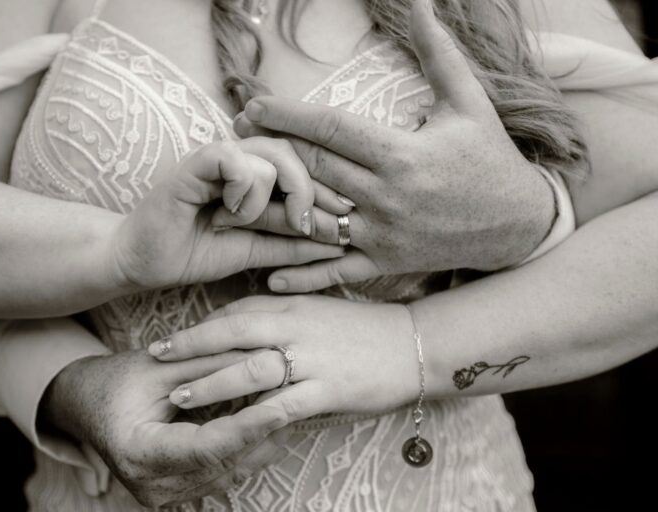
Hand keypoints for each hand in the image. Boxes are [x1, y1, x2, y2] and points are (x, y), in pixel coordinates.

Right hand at [42, 349, 289, 507]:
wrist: (84, 406)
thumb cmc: (114, 381)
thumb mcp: (158, 367)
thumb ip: (208, 365)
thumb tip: (262, 357)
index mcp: (138, 454)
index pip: (207, 446)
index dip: (249, 426)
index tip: (284, 405)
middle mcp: (151, 486)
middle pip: (224, 462)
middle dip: (264, 431)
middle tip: (298, 399)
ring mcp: (164, 496)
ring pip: (230, 471)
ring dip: (262, 441)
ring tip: (293, 407)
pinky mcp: (177, 492)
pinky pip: (222, 472)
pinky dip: (247, 448)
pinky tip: (270, 423)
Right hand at [109, 137, 344, 291]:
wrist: (144, 263)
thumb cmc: (194, 252)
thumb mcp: (255, 251)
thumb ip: (290, 244)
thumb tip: (337, 244)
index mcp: (255, 176)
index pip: (302, 168)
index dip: (325, 192)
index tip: (344, 222)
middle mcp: (240, 161)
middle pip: (293, 153)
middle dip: (310, 190)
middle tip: (309, 222)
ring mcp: (217, 159)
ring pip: (269, 154)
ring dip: (269, 196)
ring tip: (245, 222)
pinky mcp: (194, 163)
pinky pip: (233, 159)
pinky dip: (241, 187)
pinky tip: (229, 212)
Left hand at [147, 295, 417, 421]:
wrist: (415, 343)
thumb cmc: (365, 328)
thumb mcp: (320, 310)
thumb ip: (285, 311)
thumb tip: (248, 316)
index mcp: (293, 305)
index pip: (237, 310)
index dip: (202, 326)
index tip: (174, 337)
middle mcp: (296, 327)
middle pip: (232, 333)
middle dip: (191, 345)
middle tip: (156, 355)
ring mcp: (311, 357)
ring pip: (250, 370)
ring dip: (210, 384)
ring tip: (180, 396)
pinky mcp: (328, 388)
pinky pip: (283, 404)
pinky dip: (253, 416)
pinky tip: (230, 427)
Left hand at [234, 0, 554, 292]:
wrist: (517, 223)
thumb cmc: (489, 158)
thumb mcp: (468, 101)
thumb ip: (439, 52)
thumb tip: (423, 2)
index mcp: (401, 155)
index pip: (331, 129)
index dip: (287, 115)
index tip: (254, 106)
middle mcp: (387, 197)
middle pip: (312, 170)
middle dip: (270, 150)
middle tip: (238, 138)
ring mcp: (383, 235)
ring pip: (313, 220)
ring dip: (272, 206)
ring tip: (237, 192)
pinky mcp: (384, 263)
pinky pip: (336, 270)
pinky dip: (303, 275)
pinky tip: (269, 275)